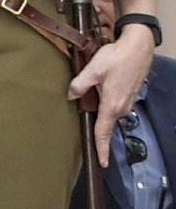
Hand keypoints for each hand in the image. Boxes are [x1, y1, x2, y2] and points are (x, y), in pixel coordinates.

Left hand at [72, 28, 156, 163]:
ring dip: (100, 113)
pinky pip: (114, 105)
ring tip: (92, 108)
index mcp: (112, 105)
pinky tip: (100, 93)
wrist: (138, 47)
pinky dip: (106, 104)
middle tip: (91, 139)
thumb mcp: (93, 70)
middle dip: (98, 131)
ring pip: (109, 113)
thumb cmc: (116, 57)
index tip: (102, 162)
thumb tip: (70, 96)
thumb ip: (79, 84)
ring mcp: (127, 101)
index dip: (101, 148)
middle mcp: (121, 107)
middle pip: (105, 124)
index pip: (103, 132)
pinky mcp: (128, 94)